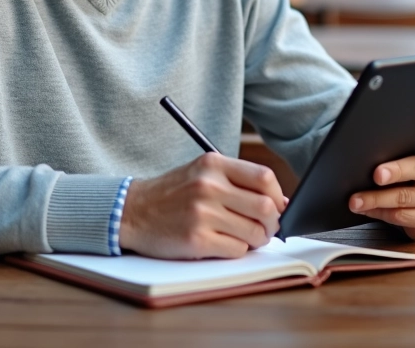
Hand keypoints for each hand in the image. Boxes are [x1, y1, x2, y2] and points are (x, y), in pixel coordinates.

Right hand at [118, 154, 286, 258]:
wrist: (132, 211)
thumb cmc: (172, 194)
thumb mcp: (202, 174)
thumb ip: (238, 182)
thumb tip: (281, 202)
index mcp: (213, 164)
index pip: (265, 178)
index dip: (278, 196)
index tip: (277, 206)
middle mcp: (208, 186)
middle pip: (266, 207)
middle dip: (273, 223)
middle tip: (266, 228)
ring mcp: (202, 213)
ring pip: (255, 232)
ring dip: (256, 240)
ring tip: (244, 237)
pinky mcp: (196, 239)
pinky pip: (237, 250)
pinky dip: (237, 250)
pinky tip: (224, 243)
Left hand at [347, 128, 414, 238]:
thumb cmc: (412, 168)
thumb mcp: (412, 154)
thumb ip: (402, 147)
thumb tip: (369, 145)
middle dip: (396, 171)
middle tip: (376, 174)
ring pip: (405, 197)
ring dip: (376, 198)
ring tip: (356, 199)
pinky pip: (401, 216)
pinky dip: (379, 212)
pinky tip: (365, 209)